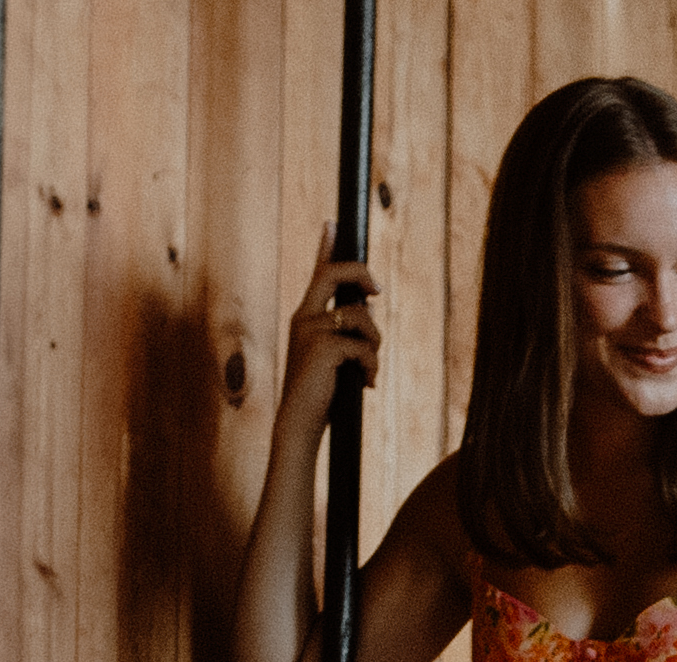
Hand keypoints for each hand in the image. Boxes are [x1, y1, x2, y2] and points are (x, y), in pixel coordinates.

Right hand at [273, 259, 383, 474]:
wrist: (299, 423)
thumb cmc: (319, 394)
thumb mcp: (331, 358)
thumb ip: (344, 334)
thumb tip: (369, 312)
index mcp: (304, 316)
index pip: (315, 273)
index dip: (325, 247)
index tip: (333, 223)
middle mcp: (303, 317)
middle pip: (331, 273)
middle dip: (359, 273)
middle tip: (377, 291)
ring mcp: (310, 331)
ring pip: (359, 316)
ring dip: (375, 342)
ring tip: (369, 368)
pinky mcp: (323, 349)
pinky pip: (363, 346)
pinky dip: (371, 366)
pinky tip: (366, 385)